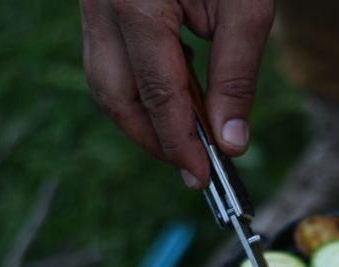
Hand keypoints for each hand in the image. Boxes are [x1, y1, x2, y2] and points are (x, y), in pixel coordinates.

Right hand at [81, 0, 274, 187]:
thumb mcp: (245, 6)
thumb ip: (236, 74)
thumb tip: (230, 142)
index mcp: (136, 4)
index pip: (155, 94)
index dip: (179, 143)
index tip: (202, 176)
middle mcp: (102, 4)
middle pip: (115, 96)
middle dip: (154, 139)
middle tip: (193, 165)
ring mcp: (93, 3)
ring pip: (105, 81)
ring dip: (146, 114)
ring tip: (192, 128)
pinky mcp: (98, 3)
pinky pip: (109, 58)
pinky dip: (141, 84)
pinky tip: (180, 84)